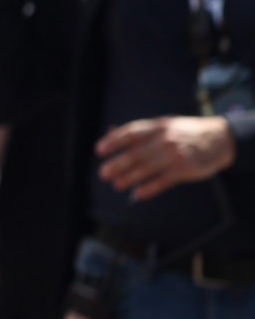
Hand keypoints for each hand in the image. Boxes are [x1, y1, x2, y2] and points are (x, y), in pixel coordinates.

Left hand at [96, 116, 235, 201]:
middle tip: (103, 173)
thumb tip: (111, 133)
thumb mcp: (164, 125)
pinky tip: (138, 194)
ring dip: (129, 178)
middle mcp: (164, 140)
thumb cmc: (185, 132)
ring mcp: (175, 155)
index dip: (113, 141)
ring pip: (147, 168)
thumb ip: (140, 131)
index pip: (130, 133)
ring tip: (116, 184)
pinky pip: (163, 181)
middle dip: (117, 164)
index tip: (99, 150)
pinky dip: (149, 188)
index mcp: (157, 126)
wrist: (220, 139)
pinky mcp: (185, 169)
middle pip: (136, 153)